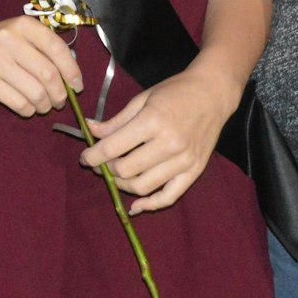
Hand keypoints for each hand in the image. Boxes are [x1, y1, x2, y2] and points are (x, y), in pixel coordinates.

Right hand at [0, 15, 82, 115]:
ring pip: (35, 92)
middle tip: (59, 101)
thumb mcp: (20, 33)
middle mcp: (10, 40)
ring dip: (45, 105)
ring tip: (44, 106)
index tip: (77, 86)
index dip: (72, 71)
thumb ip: (44, 48)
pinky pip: (18, 103)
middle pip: (48, 74)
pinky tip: (28, 108)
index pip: (57, 49)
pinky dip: (29, 110)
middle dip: (60, 94)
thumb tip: (72, 77)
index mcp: (23, 25)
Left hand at [79, 66, 234, 213]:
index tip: (85, 158)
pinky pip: (169, 197)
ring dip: (123, 185)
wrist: (212, 93)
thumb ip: (116, 120)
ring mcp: (184, 160)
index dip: (93, 156)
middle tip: (100, 164)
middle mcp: (169, 144)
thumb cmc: (175, 91)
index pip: (113, 148)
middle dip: (106, 170)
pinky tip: (135, 205)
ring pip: (143, 186)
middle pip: (126, 170)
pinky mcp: (195, 171)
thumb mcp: (142, 99)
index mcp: (153, 121)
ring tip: (115, 176)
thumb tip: (89, 130)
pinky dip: (150, 205)